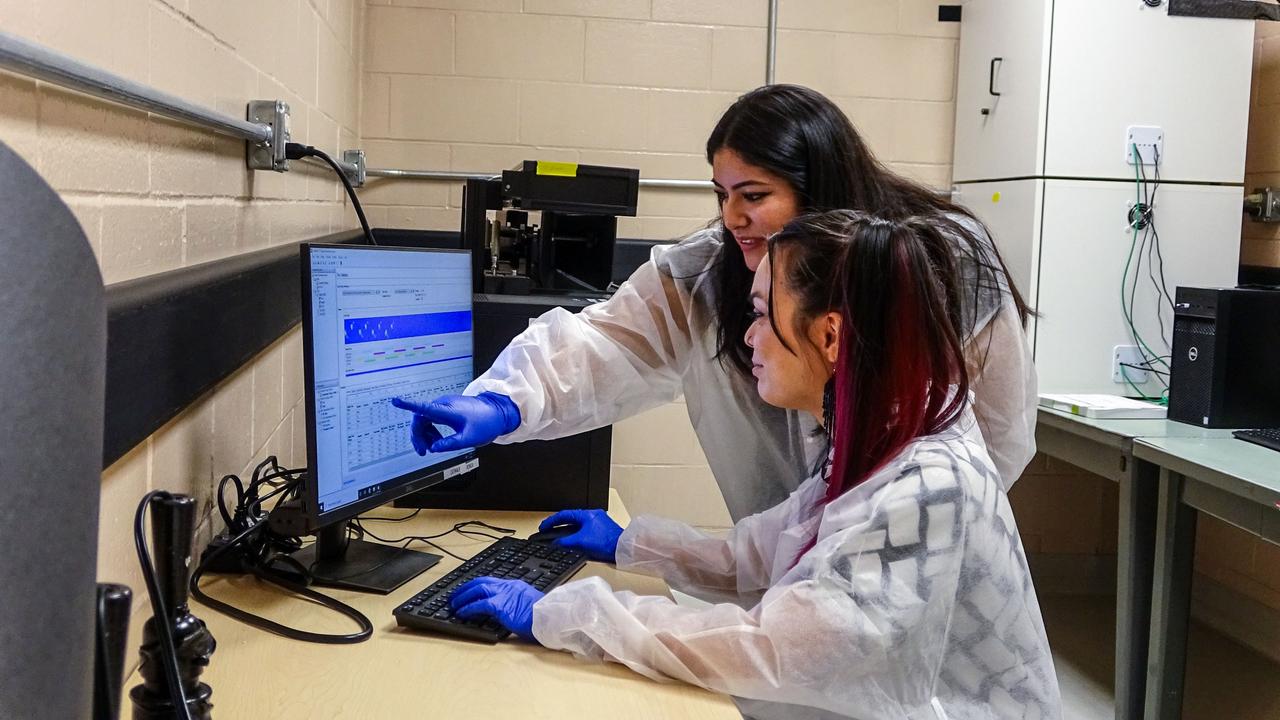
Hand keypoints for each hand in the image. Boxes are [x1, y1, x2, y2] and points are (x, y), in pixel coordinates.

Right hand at [391, 393, 520, 453]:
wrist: (497, 413)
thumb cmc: (485, 423)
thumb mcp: (468, 439)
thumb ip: (449, 444)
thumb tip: (433, 448)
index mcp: (448, 410)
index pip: (424, 408)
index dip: (408, 405)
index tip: (396, 401)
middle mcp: (443, 405)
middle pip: (420, 418)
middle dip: (418, 436)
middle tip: (423, 451)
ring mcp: (445, 406)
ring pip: (424, 420)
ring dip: (425, 435)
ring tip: (432, 448)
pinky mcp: (446, 409)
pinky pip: (431, 419)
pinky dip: (431, 431)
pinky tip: (437, 441)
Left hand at [450, 577, 543, 641]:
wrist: (550, 618)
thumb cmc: (544, 616)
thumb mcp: (530, 605)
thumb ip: (518, 604)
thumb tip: (509, 611)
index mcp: (516, 586)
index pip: (492, 582)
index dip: (478, 585)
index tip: (469, 590)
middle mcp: (509, 587)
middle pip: (482, 582)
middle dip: (466, 588)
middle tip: (455, 595)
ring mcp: (505, 594)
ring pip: (478, 589)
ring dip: (463, 596)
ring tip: (454, 604)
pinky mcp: (501, 606)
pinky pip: (479, 604)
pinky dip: (468, 608)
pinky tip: (462, 613)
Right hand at [539, 509, 623, 562]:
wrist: (622, 549)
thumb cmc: (607, 543)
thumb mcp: (581, 542)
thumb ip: (565, 542)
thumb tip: (555, 544)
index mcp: (587, 514)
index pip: (565, 515)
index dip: (552, 521)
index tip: (544, 526)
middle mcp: (593, 516)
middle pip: (571, 519)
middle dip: (558, 524)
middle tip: (549, 529)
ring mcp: (598, 523)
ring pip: (578, 525)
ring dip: (567, 530)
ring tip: (559, 536)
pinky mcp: (602, 531)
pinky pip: (585, 531)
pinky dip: (576, 535)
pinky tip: (574, 541)